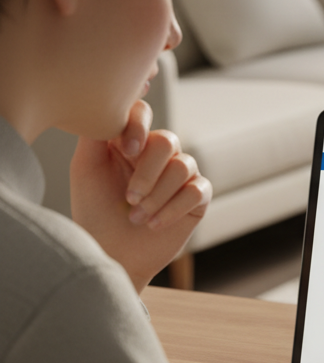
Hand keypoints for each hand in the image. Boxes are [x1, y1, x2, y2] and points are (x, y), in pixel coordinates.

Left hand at [70, 100, 211, 292]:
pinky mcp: (198, 198)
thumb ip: (95, 135)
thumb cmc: (94, 212)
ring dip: (158, 196)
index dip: (139, 126)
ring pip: (184, 166)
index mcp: (131, 142)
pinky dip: (172, 209)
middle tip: (129, 197)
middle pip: (168, 141)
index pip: (142, 112)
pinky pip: (197, 191)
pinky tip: (154, 224)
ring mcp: (181, 175)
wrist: (112, 254)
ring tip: (138, 217)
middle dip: (148, 173)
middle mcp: (158, 155)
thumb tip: (113, 108)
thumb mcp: (86, 170)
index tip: (127, 150)